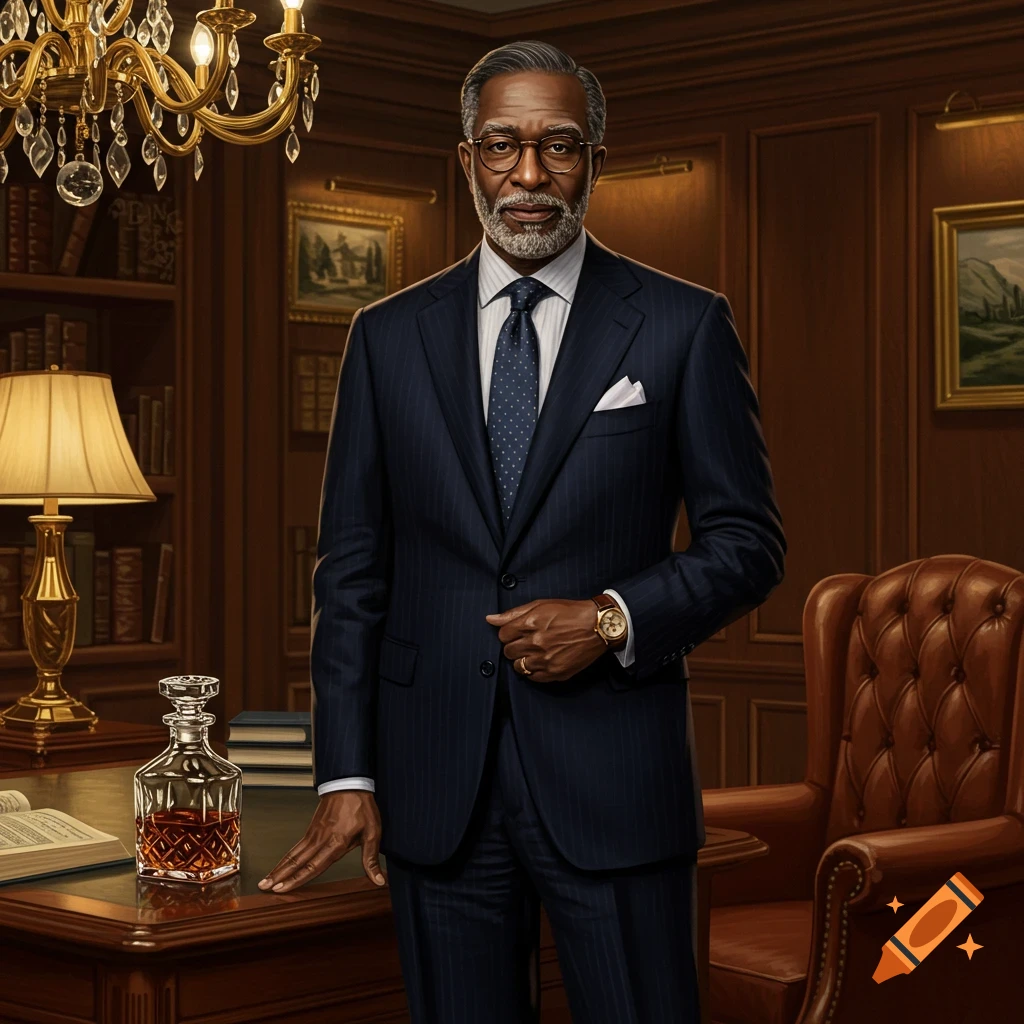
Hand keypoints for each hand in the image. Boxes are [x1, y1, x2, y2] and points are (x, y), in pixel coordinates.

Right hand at [257, 790, 384, 893]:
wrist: (350, 784)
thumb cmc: (362, 807)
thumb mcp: (373, 833)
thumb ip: (371, 859)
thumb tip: (378, 880)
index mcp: (336, 843)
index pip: (313, 866)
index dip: (297, 879)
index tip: (283, 888)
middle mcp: (321, 839)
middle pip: (298, 861)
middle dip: (280, 876)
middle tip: (264, 887)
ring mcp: (314, 833)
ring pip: (293, 854)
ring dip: (279, 868)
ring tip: (265, 880)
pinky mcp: (312, 829)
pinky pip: (296, 846)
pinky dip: (286, 857)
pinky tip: (280, 865)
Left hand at [485, 598, 608, 682]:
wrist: (598, 626)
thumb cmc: (571, 612)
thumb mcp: (541, 605)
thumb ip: (513, 613)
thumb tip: (490, 619)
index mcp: (530, 623)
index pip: (502, 635)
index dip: (509, 633)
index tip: (517, 632)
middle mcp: (536, 642)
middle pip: (509, 651)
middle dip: (514, 646)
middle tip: (527, 641)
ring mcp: (545, 659)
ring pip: (518, 666)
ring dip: (523, 660)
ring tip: (534, 652)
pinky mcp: (556, 672)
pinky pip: (533, 678)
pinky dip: (534, 671)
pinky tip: (542, 661)